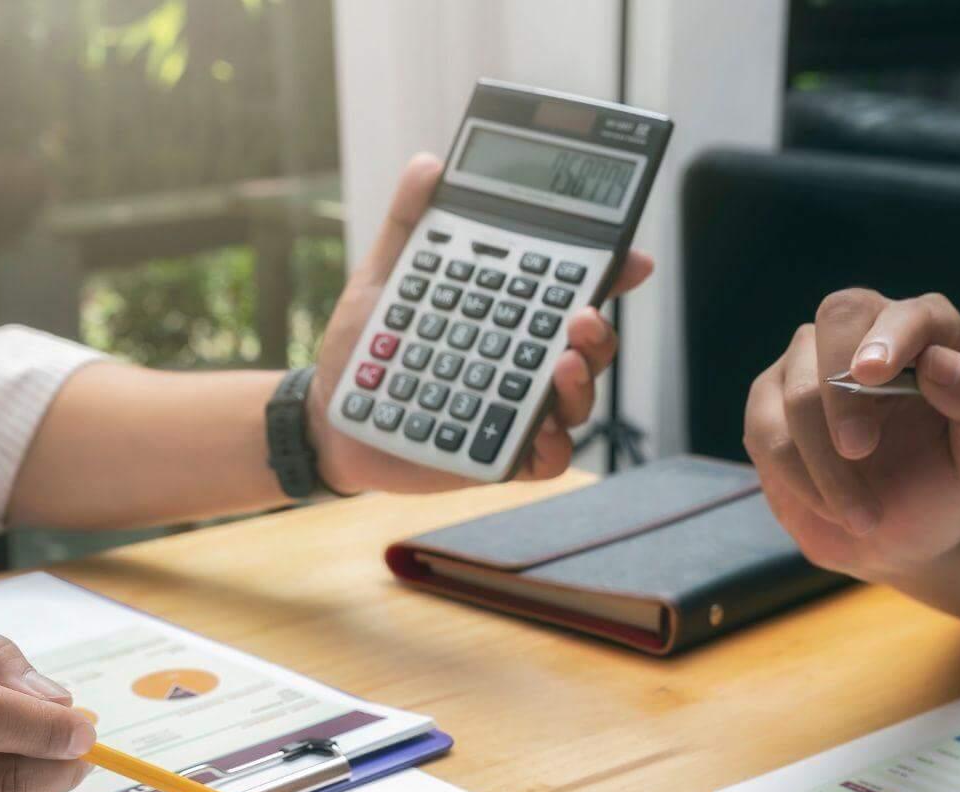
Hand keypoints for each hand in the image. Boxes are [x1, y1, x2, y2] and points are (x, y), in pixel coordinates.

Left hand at [308, 154, 653, 493]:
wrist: (328, 416)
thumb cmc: (363, 348)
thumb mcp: (383, 278)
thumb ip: (408, 222)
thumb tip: (429, 164)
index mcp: (506, 313)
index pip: (567, 289)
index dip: (608, 273)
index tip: (631, 259)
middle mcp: (522, 360)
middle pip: (587, 346)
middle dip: (599, 331)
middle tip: (582, 316)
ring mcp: (516, 408)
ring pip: (576, 400)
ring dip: (582, 382)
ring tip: (564, 364)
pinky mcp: (501, 454)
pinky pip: (546, 459)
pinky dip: (552, 446)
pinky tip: (541, 430)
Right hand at [744, 290, 959, 577]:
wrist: (896, 537)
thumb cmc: (945, 487)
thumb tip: (937, 363)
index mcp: (928, 332)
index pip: (909, 312)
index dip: (891, 336)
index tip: (873, 373)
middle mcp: (864, 331)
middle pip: (836, 319)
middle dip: (841, 389)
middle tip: (858, 449)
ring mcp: (808, 362)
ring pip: (794, 390)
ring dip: (824, 463)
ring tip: (863, 516)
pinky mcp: (769, 402)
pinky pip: (766, 431)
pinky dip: (800, 479)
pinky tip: (834, 509)